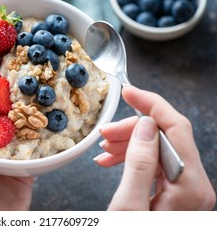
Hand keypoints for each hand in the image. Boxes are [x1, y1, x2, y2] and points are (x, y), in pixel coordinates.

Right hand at [94, 86, 215, 209]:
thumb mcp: (128, 206)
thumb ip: (139, 163)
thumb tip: (145, 125)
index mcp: (189, 186)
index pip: (175, 128)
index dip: (151, 104)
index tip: (128, 91)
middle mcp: (195, 185)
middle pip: (165, 137)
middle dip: (131, 129)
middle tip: (103, 134)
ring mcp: (187, 190)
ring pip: (157, 148)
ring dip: (128, 143)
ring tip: (103, 150)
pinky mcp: (176, 194)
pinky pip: (154, 164)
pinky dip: (132, 158)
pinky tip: (111, 161)